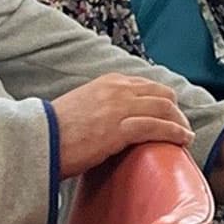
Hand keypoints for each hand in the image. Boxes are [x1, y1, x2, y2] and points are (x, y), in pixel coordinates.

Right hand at [50, 74, 192, 176]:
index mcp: (108, 82)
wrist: (37, 141)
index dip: (163, 100)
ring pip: (164, 109)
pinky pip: (157, 127)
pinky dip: (175, 133)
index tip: (169, 113)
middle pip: (162, 95)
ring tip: (185, 136)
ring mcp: (119, 108)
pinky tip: (182, 140)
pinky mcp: (119, 129)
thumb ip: (103, 105)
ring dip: (180, 123)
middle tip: (181, 126)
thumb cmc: (55, 130)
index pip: (148, 85)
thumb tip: (114, 119)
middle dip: (175, 110)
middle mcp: (117, 89)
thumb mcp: (82, 105)